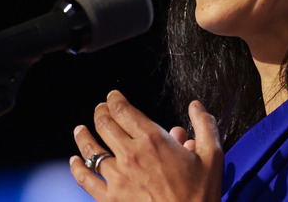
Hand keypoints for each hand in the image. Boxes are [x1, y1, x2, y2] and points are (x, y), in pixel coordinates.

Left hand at [70, 90, 222, 201]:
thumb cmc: (200, 195)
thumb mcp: (212, 156)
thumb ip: (205, 126)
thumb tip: (196, 106)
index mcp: (153, 140)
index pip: (123, 110)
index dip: (114, 99)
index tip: (113, 97)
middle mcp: (131, 155)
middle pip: (105, 125)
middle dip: (100, 112)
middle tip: (101, 109)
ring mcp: (118, 178)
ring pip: (91, 150)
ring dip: (83, 136)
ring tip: (80, 129)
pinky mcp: (110, 199)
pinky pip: (86, 179)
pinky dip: (77, 168)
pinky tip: (75, 162)